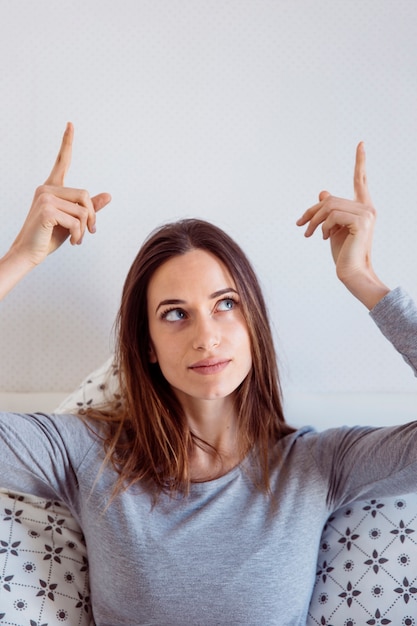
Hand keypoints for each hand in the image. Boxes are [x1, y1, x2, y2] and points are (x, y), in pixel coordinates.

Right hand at [10, 123, 110, 266]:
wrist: (29, 253)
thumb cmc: (48, 237)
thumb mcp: (72, 220)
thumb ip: (89, 207)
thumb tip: (108, 195)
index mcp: (51, 189)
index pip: (62, 162)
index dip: (67, 143)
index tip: (70, 124)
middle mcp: (46, 189)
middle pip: (84, 195)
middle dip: (91, 217)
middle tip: (90, 232)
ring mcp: (45, 198)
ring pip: (82, 210)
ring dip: (84, 229)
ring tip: (77, 240)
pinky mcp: (47, 210)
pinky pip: (76, 221)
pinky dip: (78, 234)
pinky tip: (71, 242)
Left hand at [296, 143, 388, 308]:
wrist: (351, 272)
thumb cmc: (342, 252)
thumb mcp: (332, 228)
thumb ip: (330, 210)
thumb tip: (323, 193)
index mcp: (362, 207)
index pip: (360, 180)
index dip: (360, 162)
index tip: (361, 144)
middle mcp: (367, 208)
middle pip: (331, 199)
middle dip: (312, 212)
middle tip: (300, 224)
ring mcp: (366, 214)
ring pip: (329, 206)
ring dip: (314, 221)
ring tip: (310, 234)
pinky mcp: (361, 222)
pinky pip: (332, 215)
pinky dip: (323, 227)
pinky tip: (325, 238)